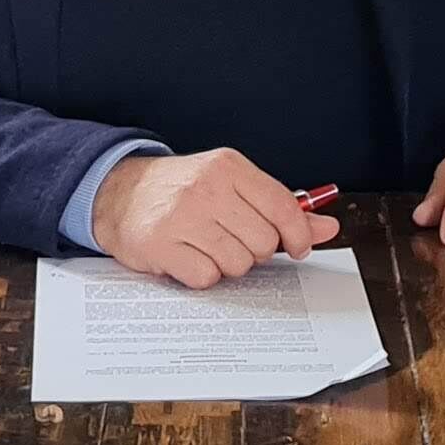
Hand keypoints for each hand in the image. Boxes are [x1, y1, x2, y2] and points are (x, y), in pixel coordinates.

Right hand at [89, 148, 337, 288]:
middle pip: (263, 242)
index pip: (283, 207)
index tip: (296, 247)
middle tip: (233, 240)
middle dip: (255, 250)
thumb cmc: (182, 192)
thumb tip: (326, 227)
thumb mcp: (231, 186)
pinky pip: (206, 277)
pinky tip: (188, 257)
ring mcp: (181, 216)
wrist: (118, 193)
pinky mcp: (160, 245)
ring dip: (227, 264)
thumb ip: (280, 208)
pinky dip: (201, 275)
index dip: (298, 235)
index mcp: (228, 167)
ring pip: (237, 264)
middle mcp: (206, 188)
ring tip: (207, 247)